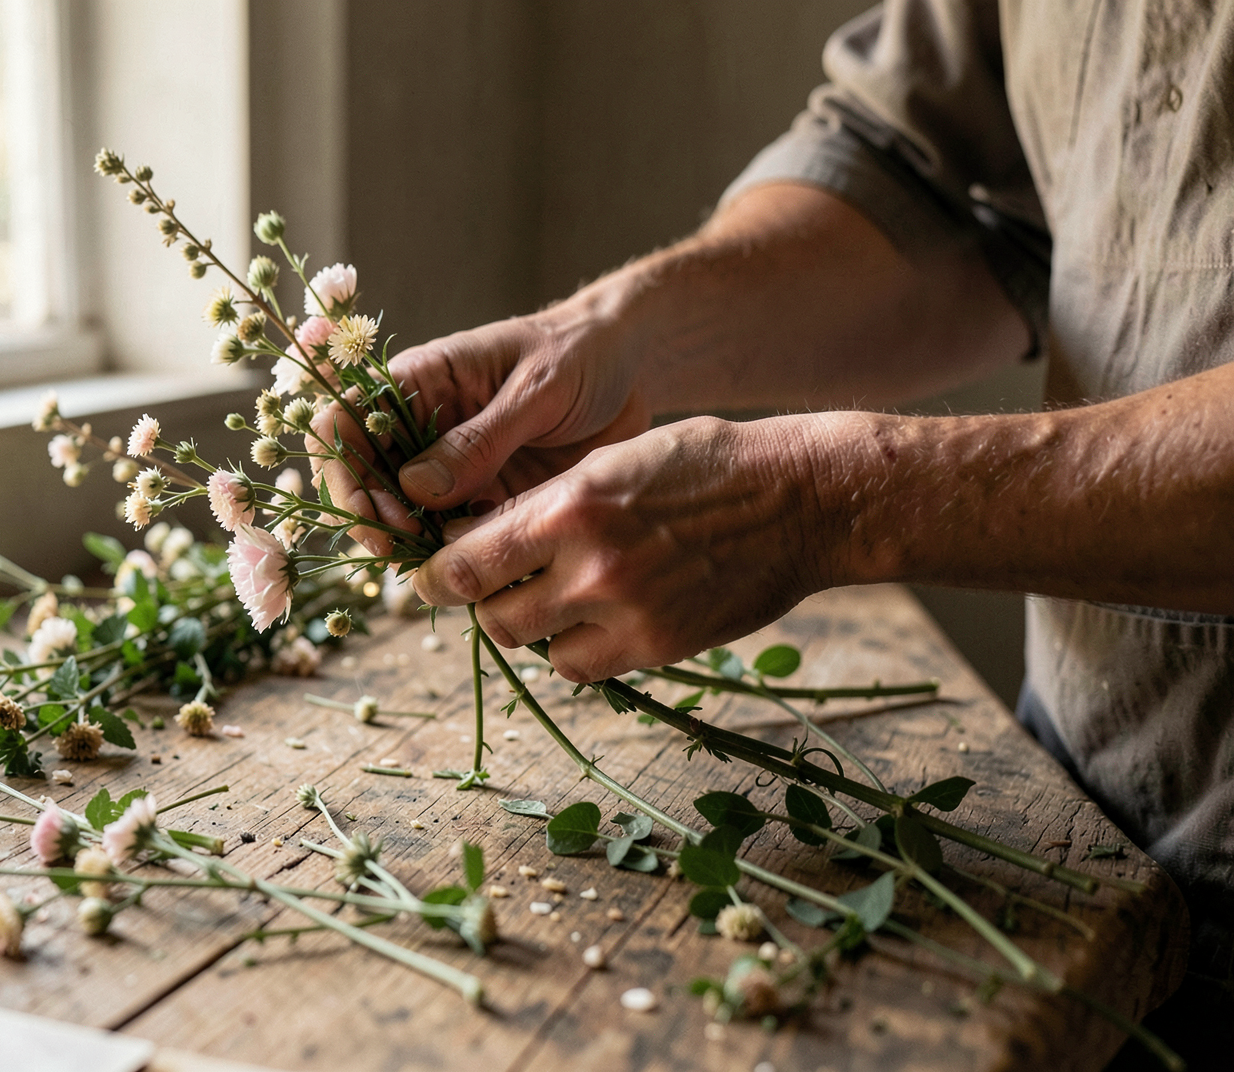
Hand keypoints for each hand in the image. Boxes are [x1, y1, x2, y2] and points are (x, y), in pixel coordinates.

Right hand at [310, 300, 650, 555]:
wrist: (631, 366)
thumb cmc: (581, 353)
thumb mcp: (537, 389)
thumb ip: (480, 439)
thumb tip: (415, 489)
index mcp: (419, 381)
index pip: (344, 424)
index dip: (345, 473)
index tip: (380, 515)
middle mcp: (420, 426)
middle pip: (362, 480)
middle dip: (374, 521)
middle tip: (410, 553)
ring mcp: (449, 465)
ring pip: (401, 515)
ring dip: (411, 545)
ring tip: (445, 567)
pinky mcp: (481, 496)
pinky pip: (450, 533)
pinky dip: (453, 554)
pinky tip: (478, 564)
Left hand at [409, 414, 847, 681]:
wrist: (802, 500)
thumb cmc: (706, 464)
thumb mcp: (613, 461)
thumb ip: (546, 503)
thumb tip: (479, 540)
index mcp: (570, 504)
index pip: (466, 561)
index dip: (438, 575)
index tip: (431, 576)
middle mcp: (589, 563)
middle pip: (490, 613)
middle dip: (482, 602)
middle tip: (494, 587)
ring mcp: (625, 611)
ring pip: (532, 645)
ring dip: (529, 627)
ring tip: (553, 599)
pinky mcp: (657, 645)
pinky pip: (581, 667)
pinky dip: (575, 650)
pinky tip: (594, 620)